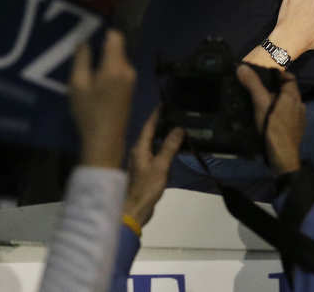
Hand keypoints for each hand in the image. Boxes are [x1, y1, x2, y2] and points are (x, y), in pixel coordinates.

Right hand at [70, 30, 135, 167]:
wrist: (106, 140)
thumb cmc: (89, 113)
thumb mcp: (78, 85)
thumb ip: (82, 59)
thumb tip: (84, 40)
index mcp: (115, 67)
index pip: (115, 36)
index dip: (103, 31)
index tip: (89, 32)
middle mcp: (128, 69)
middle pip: (117, 47)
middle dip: (102, 46)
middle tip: (84, 51)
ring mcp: (131, 79)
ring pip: (118, 58)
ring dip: (105, 59)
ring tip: (87, 65)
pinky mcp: (131, 87)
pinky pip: (120, 69)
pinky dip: (109, 68)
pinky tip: (96, 78)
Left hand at [123, 109, 184, 227]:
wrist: (135, 210)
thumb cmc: (146, 187)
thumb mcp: (161, 166)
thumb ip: (169, 147)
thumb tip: (178, 128)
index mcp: (139, 147)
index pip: (149, 126)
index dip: (157, 114)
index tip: (165, 103)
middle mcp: (138, 151)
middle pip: (150, 133)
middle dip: (162, 123)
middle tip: (176, 114)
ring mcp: (141, 161)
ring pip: (153, 143)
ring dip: (164, 136)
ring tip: (177, 128)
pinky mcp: (145, 171)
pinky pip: (156, 153)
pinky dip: (164, 148)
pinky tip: (173, 149)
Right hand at [237, 64, 304, 173]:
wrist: (283, 158)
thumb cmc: (273, 128)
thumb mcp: (261, 104)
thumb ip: (253, 85)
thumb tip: (242, 67)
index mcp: (293, 97)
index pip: (289, 78)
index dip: (278, 73)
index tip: (263, 74)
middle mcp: (299, 105)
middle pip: (287, 91)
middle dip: (273, 88)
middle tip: (257, 88)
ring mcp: (299, 119)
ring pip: (287, 104)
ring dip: (275, 101)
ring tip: (259, 102)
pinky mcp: (295, 130)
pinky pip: (287, 116)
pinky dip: (278, 113)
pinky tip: (267, 119)